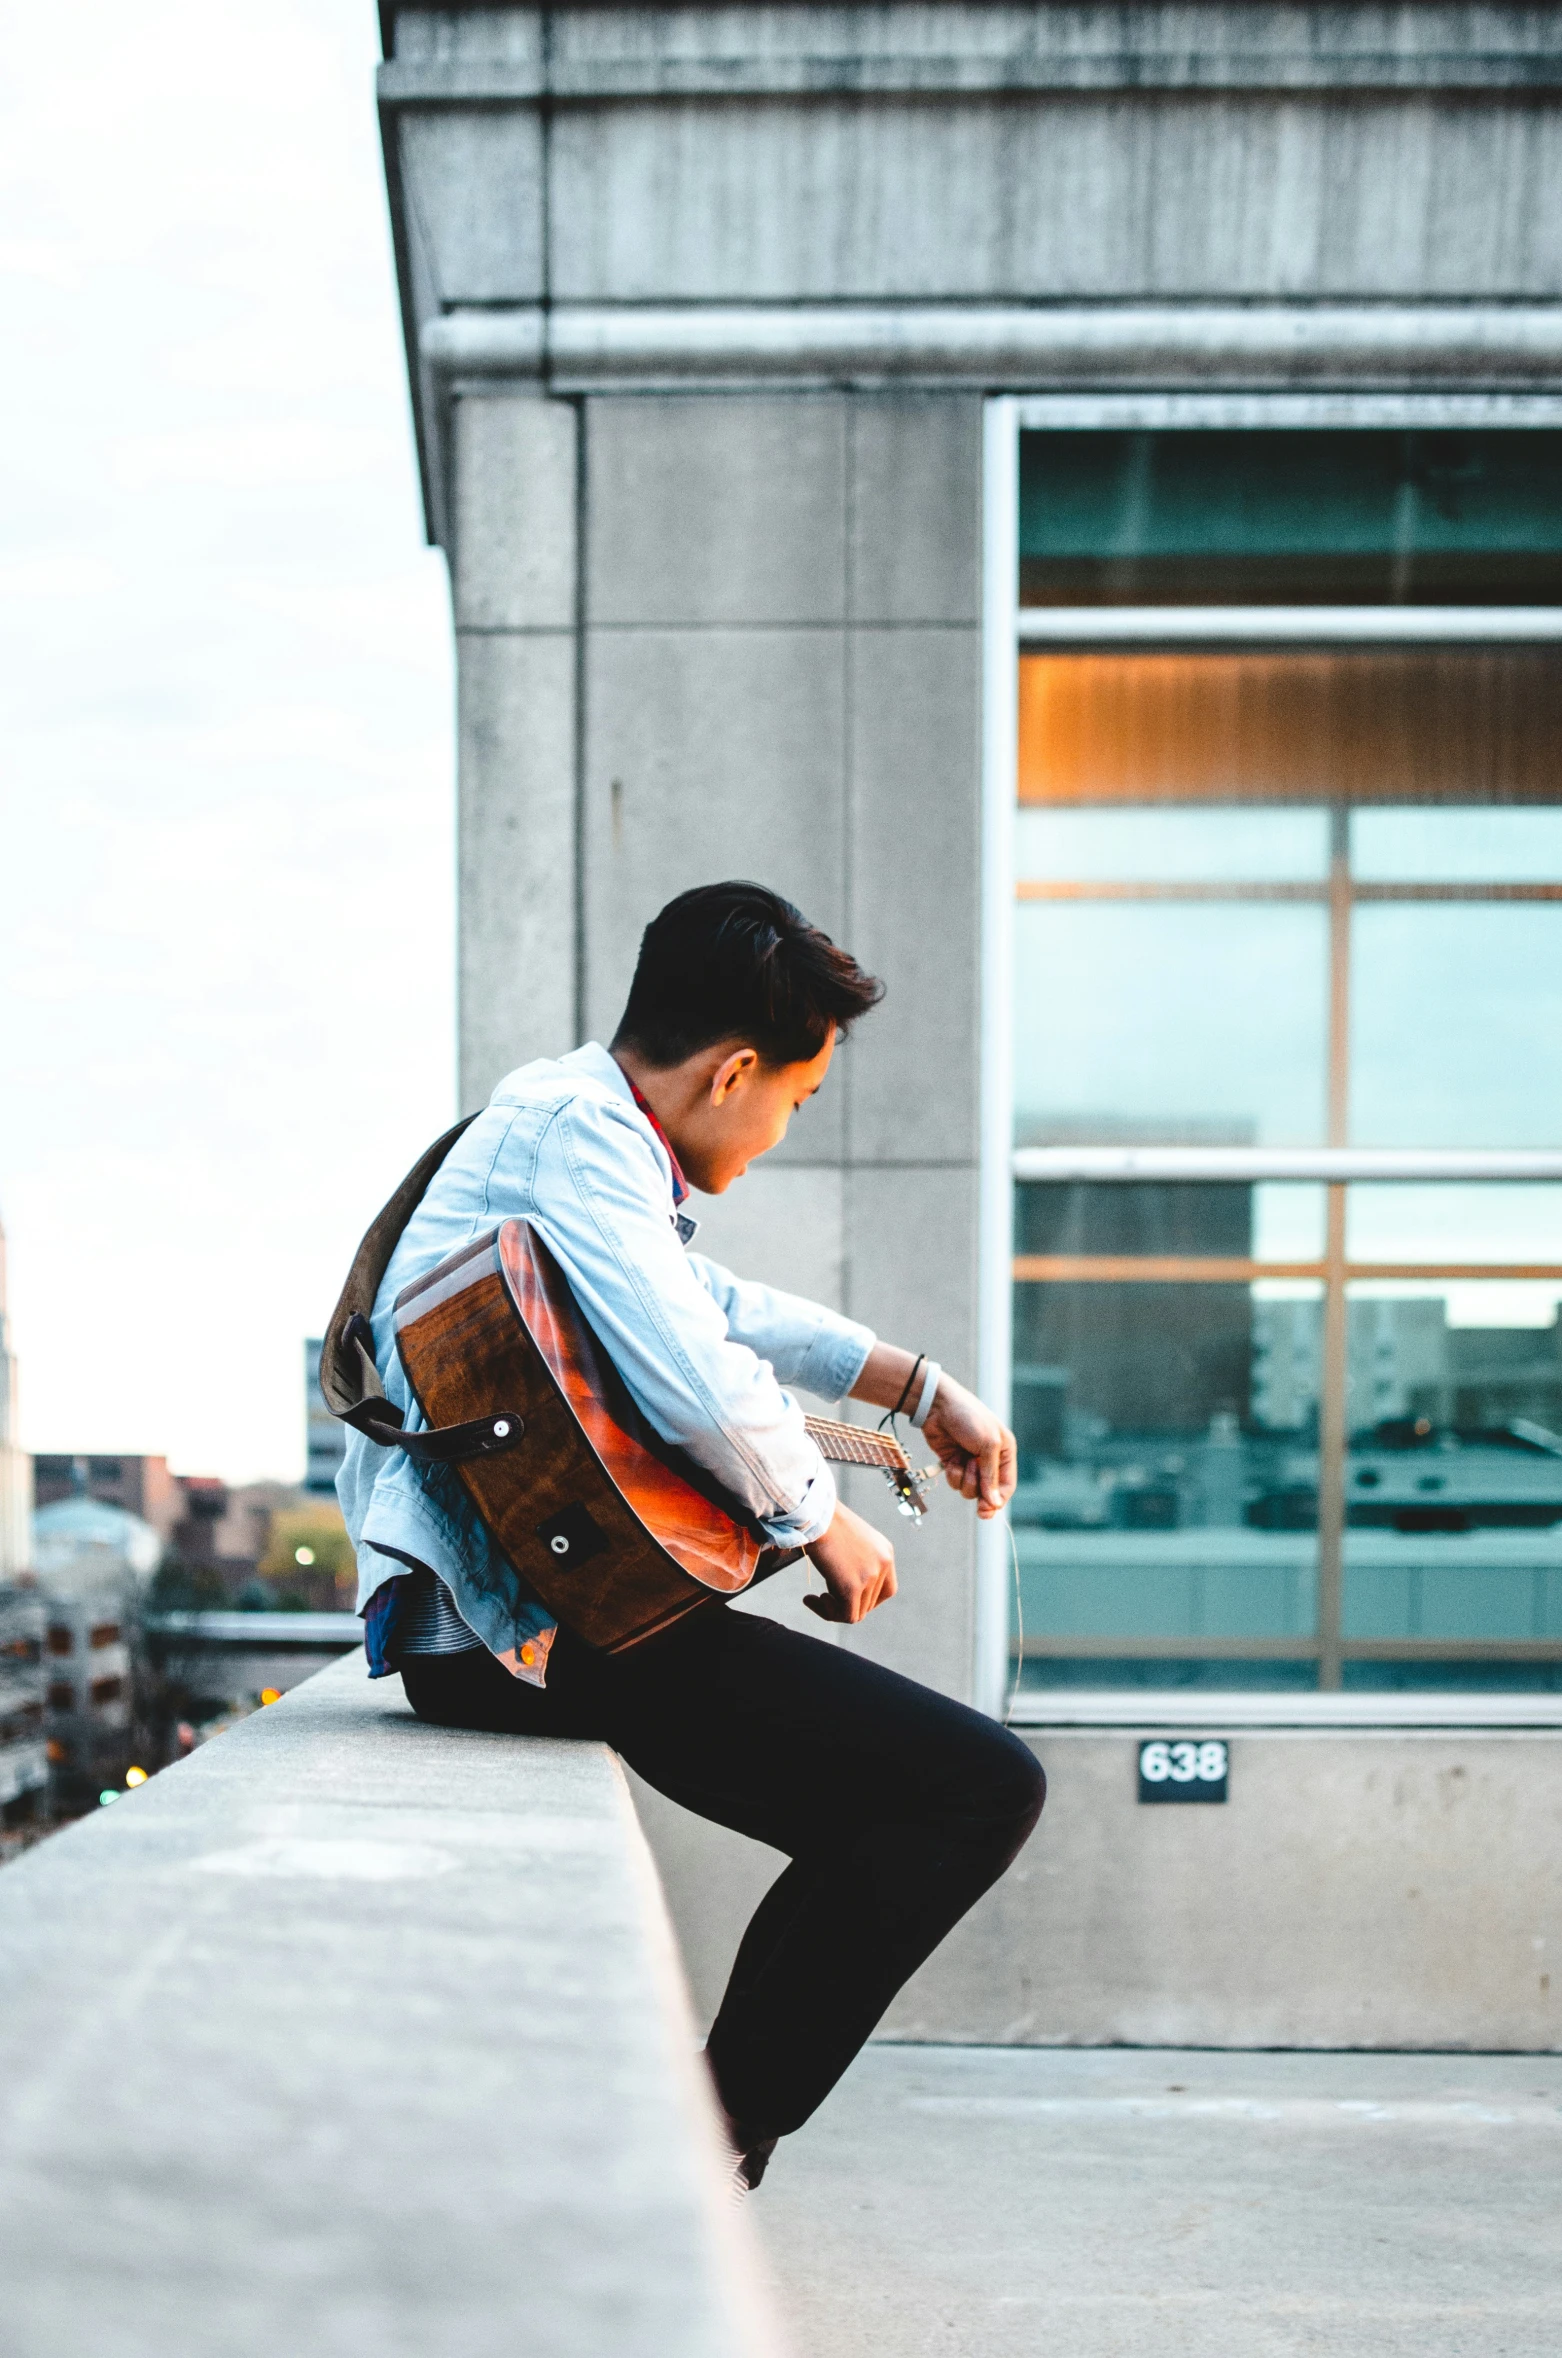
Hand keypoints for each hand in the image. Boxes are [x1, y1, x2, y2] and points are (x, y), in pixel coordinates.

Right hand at [803, 1501, 897, 1623]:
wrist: (814, 1512)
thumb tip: (845, 1586)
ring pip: (856, 1612)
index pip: (886, 1590)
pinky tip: (810, 1599)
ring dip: (833, 1610)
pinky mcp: (852, 1587)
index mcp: (885, 1552)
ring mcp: (869, 1576)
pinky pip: (845, 1615)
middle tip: (823, 1596)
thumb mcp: (851, 1540)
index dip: (866, 1599)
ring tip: (815, 1598)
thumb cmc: (824, 1521)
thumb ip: (857, 1561)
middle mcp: (883, 1565)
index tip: (843, 1593)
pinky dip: (827, 1613)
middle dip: (846, 1604)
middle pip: (870, 1603)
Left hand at [921, 1375, 1016, 1518]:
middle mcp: (989, 1460)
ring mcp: (970, 1462)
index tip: (988, 1511)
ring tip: (963, 1461)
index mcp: (1005, 1452)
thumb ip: (991, 1475)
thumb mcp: (987, 1444)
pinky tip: (952, 1459)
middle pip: (988, 1491)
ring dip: (965, 1480)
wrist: (937, 1405)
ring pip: (970, 1489)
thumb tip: (994, 1502)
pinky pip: (955, 1481)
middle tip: (978, 1505)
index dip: (998, 1500)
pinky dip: (953, 1474)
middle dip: (980, 1492)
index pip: (1006, 1486)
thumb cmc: (968, 1417)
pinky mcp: (953, 1463)